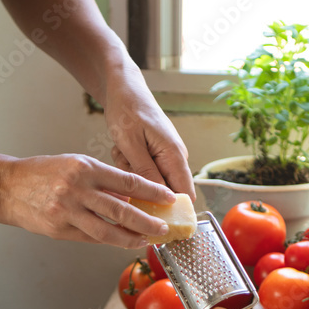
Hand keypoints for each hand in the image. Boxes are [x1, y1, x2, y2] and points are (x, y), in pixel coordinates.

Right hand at [0, 153, 176, 247]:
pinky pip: (91, 238)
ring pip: (108, 230)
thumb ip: (103, 180)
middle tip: (163, 228)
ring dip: (131, 238)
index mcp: (85, 168)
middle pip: (122, 210)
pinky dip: (109, 240)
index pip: (128, 182)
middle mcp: (77, 190)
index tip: (168, 198)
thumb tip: (132, 198)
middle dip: (147, 222)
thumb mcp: (75, 164)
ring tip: (146, 240)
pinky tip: (121, 241)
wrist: (7, 187)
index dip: (152, 192)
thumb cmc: (42, 173)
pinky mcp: (59, 230)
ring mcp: (68, 212)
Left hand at [103, 67, 195, 198]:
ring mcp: (165, 157)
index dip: (174, 211)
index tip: (154, 219)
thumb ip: (145, 172)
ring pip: (151, 183)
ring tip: (123, 152)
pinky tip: (123, 150)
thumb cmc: (127, 110)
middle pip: (166, 192)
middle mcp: (175, 158)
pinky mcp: (155, 156)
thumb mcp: (131, 143)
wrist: (123, 89)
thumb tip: (158, 198)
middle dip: (143, 189)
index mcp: (174, 155)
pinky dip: (130, 167)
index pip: (185, 194)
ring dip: (133, 175)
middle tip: (127, 164)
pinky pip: (144, 173)